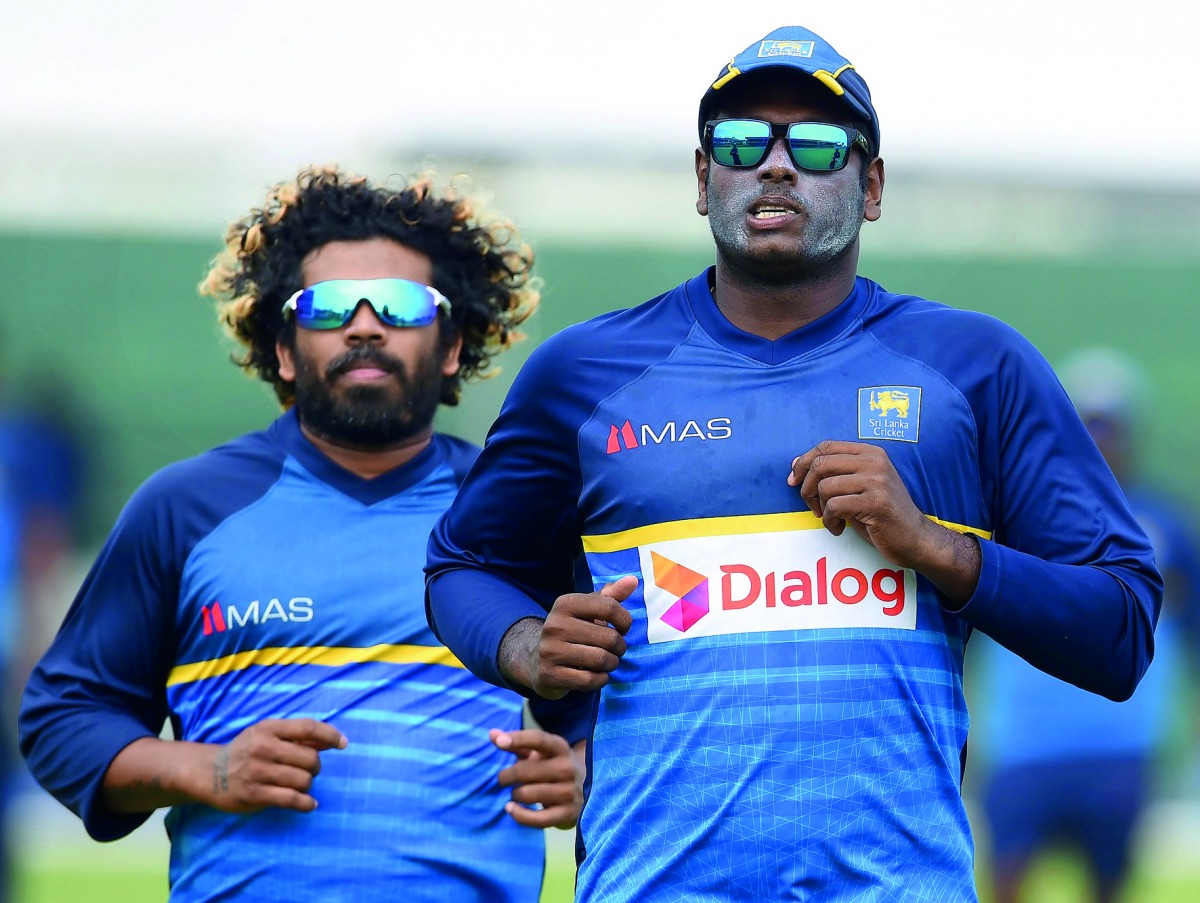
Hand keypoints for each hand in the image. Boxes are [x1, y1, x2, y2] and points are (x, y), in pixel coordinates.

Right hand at [203, 718, 347, 813]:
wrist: (210, 773)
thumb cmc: (247, 750)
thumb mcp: (267, 734)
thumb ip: (298, 737)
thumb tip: (332, 740)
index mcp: (269, 728)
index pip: (308, 727)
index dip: (330, 735)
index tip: (343, 744)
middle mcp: (263, 748)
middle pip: (310, 758)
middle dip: (316, 767)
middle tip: (309, 770)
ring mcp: (258, 772)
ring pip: (303, 780)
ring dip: (308, 785)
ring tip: (300, 784)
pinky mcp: (254, 794)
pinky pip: (291, 800)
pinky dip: (306, 803)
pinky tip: (310, 804)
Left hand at [490, 729, 584, 828]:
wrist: (586, 790)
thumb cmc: (552, 767)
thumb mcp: (539, 753)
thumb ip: (516, 744)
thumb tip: (492, 734)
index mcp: (560, 748)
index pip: (538, 739)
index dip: (518, 739)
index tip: (499, 742)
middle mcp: (567, 768)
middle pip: (525, 770)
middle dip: (507, 775)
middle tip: (503, 779)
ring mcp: (569, 792)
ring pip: (528, 794)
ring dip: (514, 794)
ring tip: (514, 793)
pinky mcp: (567, 814)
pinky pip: (537, 819)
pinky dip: (519, 815)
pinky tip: (511, 809)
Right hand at [524, 576, 636, 698]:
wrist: (537, 660)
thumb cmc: (573, 631)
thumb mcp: (588, 609)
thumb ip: (612, 595)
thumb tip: (633, 580)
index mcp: (565, 603)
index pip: (609, 607)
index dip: (625, 620)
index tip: (622, 628)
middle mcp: (554, 625)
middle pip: (609, 637)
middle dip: (620, 647)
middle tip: (616, 650)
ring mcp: (549, 651)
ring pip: (601, 660)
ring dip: (612, 664)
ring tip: (608, 662)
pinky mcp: (549, 675)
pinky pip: (589, 680)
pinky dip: (601, 679)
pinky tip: (598, 675)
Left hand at [787, 440, 980, 602]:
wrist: (915, 538)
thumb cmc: (881, 514)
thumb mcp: (859, 486)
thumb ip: (835, 473)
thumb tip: (796, 464)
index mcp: (871, 453)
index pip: (826, 446)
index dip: (803, 462)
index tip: (793, 481)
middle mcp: (875, 462)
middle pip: (821, 464)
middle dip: (807, 488)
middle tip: (813, 506)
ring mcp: (877, 481)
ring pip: (825, 487)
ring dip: (821, 509)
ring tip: (832, 519)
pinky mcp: (876, 502)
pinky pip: (834, 507)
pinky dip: (829, 521)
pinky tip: (839, 528)